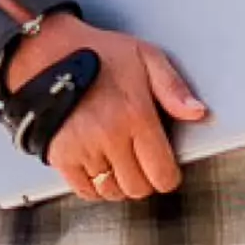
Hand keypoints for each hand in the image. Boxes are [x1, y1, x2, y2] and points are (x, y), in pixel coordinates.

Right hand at [24, 15, 209, 202]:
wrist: (47, 52)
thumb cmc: (97, 53)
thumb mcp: (146, 57)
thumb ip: (174, 88)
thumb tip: (197, 113)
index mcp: (136, 115)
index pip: (161, 174)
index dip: (168, 175)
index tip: (166, 168)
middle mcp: (109, 136)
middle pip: (137, 188)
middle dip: (145, 180)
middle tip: (142, 162)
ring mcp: (82, 149)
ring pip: (111, 192)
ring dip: (120, 184)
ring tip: (120, 162)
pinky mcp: (60, 155)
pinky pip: (84, 190)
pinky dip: (94, 186)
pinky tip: (99, 167)